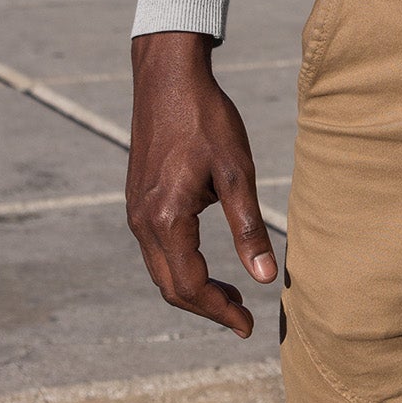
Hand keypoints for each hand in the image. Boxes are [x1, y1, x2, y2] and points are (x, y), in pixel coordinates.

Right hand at [127, 31, 276, 337]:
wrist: (167, 77)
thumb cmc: (206, 119)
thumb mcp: (236, 171)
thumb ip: (249, 228)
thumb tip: (266, 277)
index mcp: (166, 219)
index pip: (190, 286)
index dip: (220, 311)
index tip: (249, 325)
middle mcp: (142, 222)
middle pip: (170, 287)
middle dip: (207, 307)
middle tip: (243, 318)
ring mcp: (135, 211)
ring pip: (161, 270)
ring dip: (193, 288)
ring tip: (232, 294)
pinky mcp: (138, 200)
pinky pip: (156, 249)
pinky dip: (181, 266)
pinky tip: (206, 260)